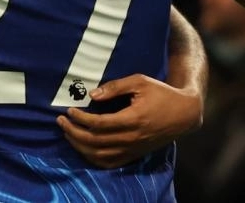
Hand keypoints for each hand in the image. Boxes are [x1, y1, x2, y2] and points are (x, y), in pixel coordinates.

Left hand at [56, 74, 202, 167]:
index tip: (69, 111)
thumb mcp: (140, 82)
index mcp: (133, 119)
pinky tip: (83, 148)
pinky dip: (93, 158)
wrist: (184, 114)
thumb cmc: (161, 93)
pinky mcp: (134, 154)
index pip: (99, 124)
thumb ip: (115, 87)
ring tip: (67, 133)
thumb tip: (93, 94)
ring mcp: (133, 149)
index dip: (81, 118)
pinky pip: (109, 162)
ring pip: (99, 155)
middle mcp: (132, 138)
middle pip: (95, 141)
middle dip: (73, 132)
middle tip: (60, 121)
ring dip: (79, 146)